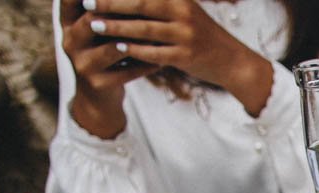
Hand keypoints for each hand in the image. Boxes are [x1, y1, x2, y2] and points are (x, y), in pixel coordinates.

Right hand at [60, 0, 160, 137]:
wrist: (97, 97)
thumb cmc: (102, 53)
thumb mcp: (97, 31)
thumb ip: (105, 12)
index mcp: (68, 24)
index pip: (71, 1)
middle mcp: (70, 42)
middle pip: (92, 21)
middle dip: (120, 14)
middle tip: (145, 10)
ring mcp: (83, 64)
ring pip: (112, 48)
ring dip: (137, 41)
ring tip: (157, 36)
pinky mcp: (98, 83)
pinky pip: (126, 72)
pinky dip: (145, 64)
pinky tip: (161, 60)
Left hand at [75, 0, 273, 112]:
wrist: (232, 61)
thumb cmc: (201, 35)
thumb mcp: (183, 11)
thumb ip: (159, 4)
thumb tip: (126, 1)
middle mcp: (183, 13)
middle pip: (140, 4)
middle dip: (111, 3)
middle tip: (86, 2)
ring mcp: (186, 35)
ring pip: (144, 29)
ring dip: (116, 27)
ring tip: (94, 25)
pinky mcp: (186, 56)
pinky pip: (154, 53)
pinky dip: (135, 50)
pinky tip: (118, 47)